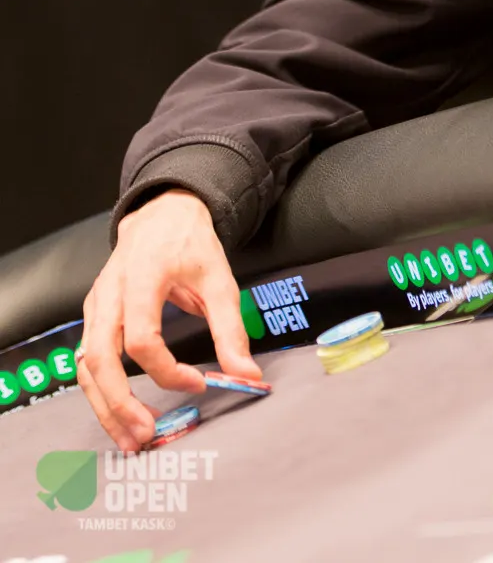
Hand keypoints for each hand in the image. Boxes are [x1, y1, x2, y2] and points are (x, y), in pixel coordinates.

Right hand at [78, 189, 263, 451]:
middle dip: (119, 403)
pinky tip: (119, 415)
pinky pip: (87, 361)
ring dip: (105, 407)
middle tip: (146, 434)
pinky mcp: (93, 316)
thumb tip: (246, 374)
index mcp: (141, 277)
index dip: (168, 369)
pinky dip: (100, 393)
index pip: (142, 337)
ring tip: (130, 439)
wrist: (162, 214)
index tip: (198, 383)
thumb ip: (230, 329)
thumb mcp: (219, 278)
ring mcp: (96, 304)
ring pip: (85, 365)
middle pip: (99, 358)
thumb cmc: (188, 243)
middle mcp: (110, 292)